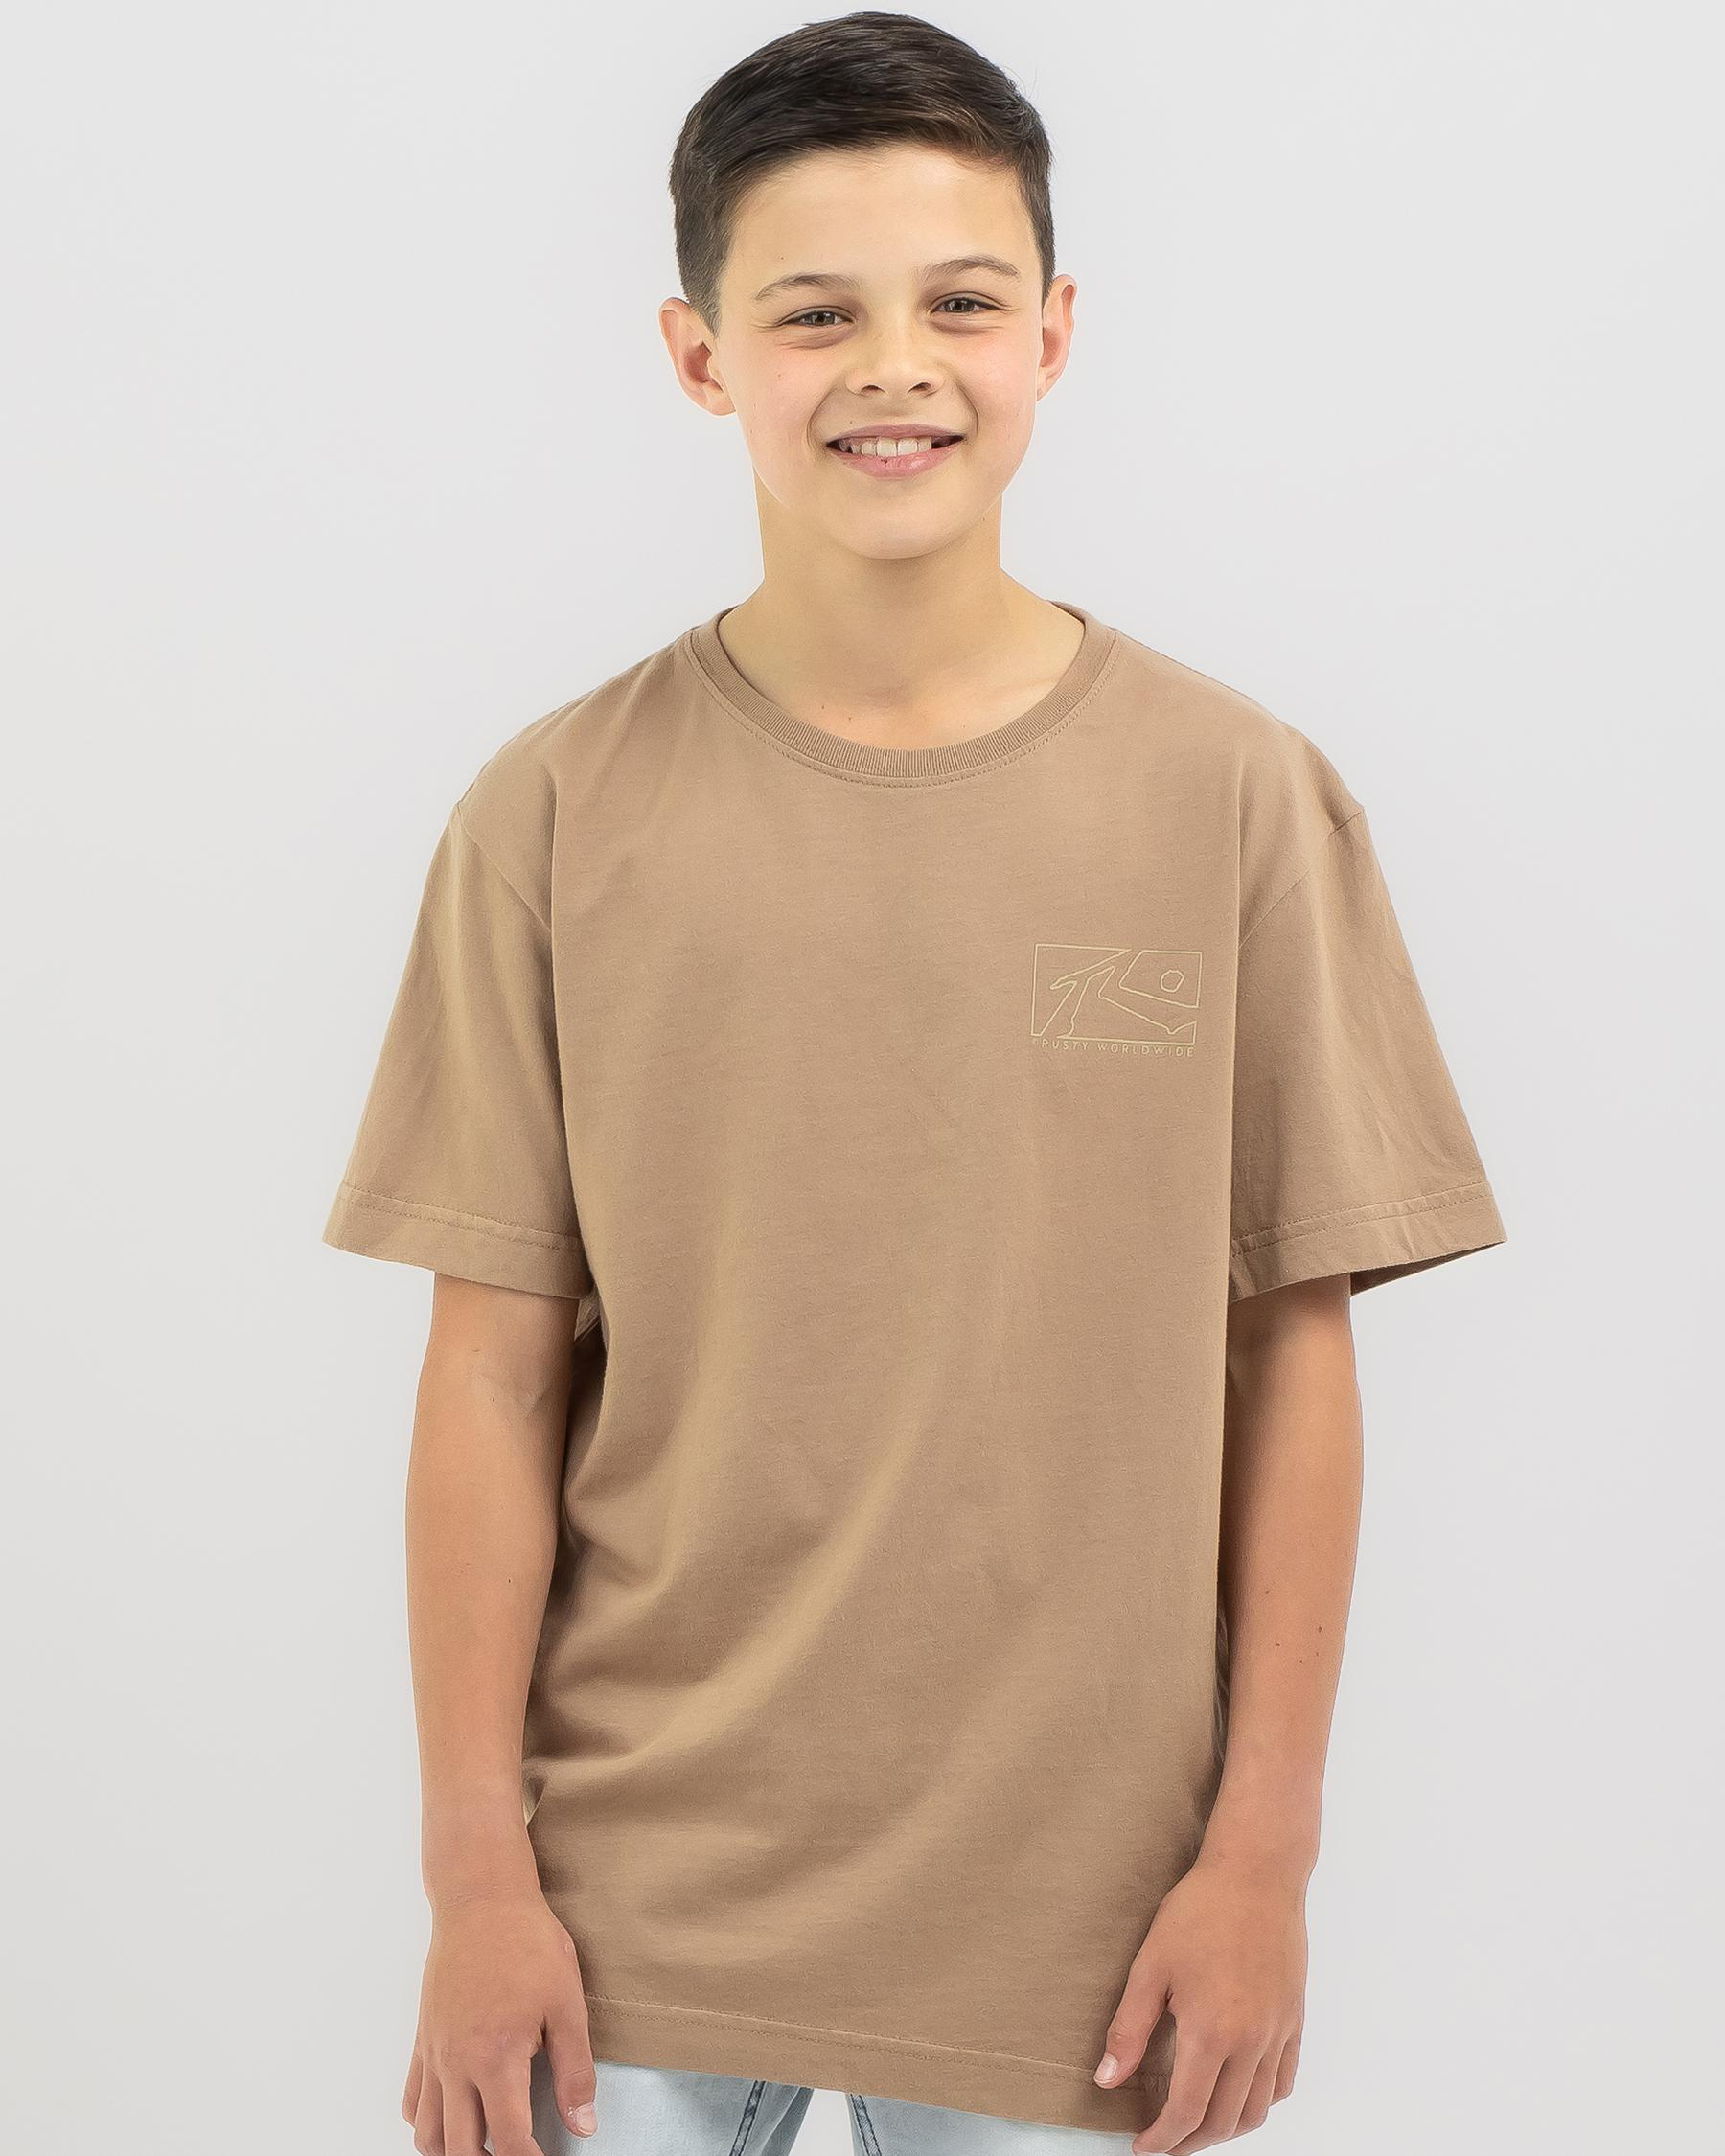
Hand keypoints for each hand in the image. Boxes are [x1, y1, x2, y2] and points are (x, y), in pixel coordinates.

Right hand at [403, 1890, 597, 2152]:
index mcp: (496, 2057)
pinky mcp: (422, 2038)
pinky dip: (426, 2123)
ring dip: (452, 2151)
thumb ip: (575, 2070)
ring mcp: (434, 2053)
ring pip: (427, 2132)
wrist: (481, 1900)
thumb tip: (584, 2124)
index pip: (509, 2139)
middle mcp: (456, 2063)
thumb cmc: (527, 1942)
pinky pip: (412, 2099)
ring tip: (483, 2148)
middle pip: (459, 2148)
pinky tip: (452, 2118)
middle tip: (515, 2155)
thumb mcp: (567, 2003)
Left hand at [1095, 1854, 1306, 2153]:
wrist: (1256, 1874)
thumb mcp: (1151, 1966)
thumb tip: (1108, 2081)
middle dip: (1191, 2141)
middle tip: (1164, 2142)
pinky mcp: (1294, 2019)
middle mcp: (1251, 2042)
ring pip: (1257, 2109)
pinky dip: (1260, 2101)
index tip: (1143, 2148)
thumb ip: (1129, 2030)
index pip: (1186, 2112)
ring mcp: (1278, 2032)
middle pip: (1223, 2121)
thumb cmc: (1200, 1911)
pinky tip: (1238, 2094)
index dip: (1162, 2139)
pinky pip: (1282, 2081)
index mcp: (1211, 2032)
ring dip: (1226, 2128)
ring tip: (1197, 2125)